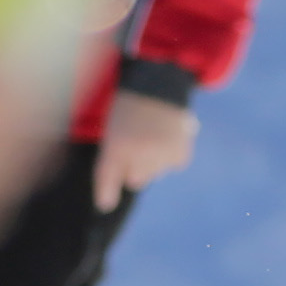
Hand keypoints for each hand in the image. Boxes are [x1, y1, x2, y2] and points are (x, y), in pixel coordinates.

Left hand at [92, 86, 195, 212]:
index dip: (106, 193)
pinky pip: (173, 165)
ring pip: (155, 173)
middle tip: (135, 145)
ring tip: (152, 134)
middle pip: (135, 180)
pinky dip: (171, 153)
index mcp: (117, 145)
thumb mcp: (113, 129)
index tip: (105, 204)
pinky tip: (167, 135)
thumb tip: (113, 199)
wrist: (158, 81)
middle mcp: (139, 154)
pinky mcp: (180, 153)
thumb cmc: (129, 106)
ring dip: (153, 160)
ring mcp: (161, 155)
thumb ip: (113, 160)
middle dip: (134, 168)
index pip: (108, 177)